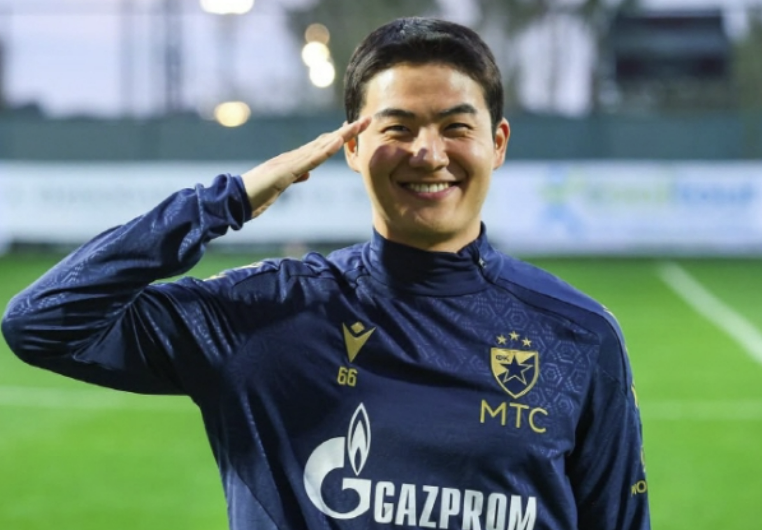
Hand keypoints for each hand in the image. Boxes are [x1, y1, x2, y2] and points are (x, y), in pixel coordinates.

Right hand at [241, 117, 370, 218]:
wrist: (233, 200)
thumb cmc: (254, 196)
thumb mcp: (279, 188)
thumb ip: (293, 179)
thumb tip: (307, 175)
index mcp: (292, 162)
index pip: (319, 147)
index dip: (338, 137)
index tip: (354, 129)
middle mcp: (292, 157)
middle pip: (325, 141)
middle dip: (347, 132)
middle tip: (367, 120)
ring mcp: (289, 162)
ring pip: (321, 146)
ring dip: (342, 136)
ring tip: (360, 125)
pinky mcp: (285, 172)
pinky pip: (309, 160)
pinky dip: (325, 150)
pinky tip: (338, 142)